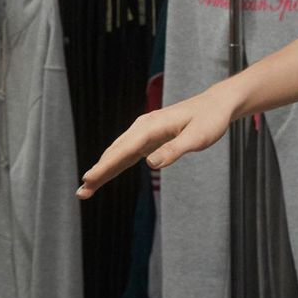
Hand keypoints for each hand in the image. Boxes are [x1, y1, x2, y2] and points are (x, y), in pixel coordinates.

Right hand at [77, 88, 237, 195]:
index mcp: (151, 127)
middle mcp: (142, 127)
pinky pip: (127, 152)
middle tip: (81, 192)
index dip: (105, 167)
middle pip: (115, 152)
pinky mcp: (148, 137)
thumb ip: (174, 150)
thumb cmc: (209, 121)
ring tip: (87, 188)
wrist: (215, 105)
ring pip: (118, 152)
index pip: (123, 150)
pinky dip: (114, 164)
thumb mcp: (197, 137)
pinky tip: (105, 174)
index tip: (89, 180)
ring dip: (102, 169)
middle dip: (98, 172)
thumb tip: (151, 164)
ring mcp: (144, 131)